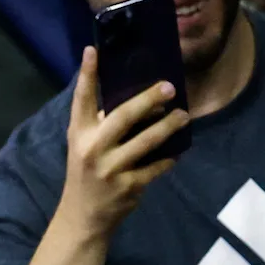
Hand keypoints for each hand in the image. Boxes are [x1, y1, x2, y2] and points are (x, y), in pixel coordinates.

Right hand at [58, 46, 189, 235]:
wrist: (84, 215)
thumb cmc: (88, 172)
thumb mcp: (85, 145)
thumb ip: (103, 124)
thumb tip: (140, 101)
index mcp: (79, 133)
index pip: (82, 99)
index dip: (87, 75)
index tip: (93, 50)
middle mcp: (92, 148)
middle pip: (122, 116)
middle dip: (147, 100)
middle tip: (169, 86)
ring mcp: (111, 168)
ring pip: (146, 141)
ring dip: (168, 127)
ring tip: (184, 115)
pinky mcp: (129, 186)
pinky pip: (156, 167)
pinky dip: (169, 158)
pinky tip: (181, 149)